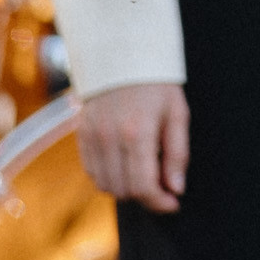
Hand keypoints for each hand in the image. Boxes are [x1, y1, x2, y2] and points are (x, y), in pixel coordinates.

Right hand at [77, 81, 189, 211]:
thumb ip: (178, 154)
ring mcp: (91, 138)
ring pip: (105, 185)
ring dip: (126, 188)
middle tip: (163, 185)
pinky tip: (125, 164)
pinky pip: (91, 172)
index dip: (159, 202)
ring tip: (145, 172)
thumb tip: (176, 188)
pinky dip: (108, 177)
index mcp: (138, 133)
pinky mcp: (80, 136)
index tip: (173, 203)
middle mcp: (109, 139)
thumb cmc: (157, 84)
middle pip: (123, 190)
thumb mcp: (178, 113)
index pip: (142, 186)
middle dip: (145, 195)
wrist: (122, 56)